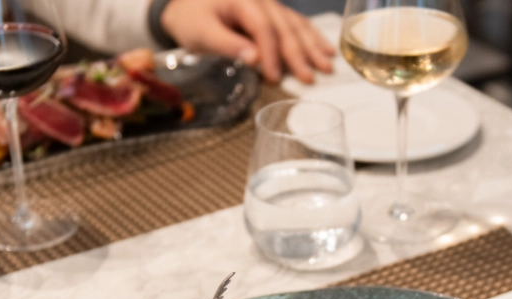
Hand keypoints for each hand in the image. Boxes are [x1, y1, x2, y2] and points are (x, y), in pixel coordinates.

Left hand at [160, 0, 334, 83]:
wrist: (185, 5)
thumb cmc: (191, 18)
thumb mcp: (201, 32)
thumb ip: (227, 45)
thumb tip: (254, 59)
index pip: (263, 28)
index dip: (271, 54)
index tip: (274, 78)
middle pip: (284, 26)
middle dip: (299, 53)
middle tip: (310, 77)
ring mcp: (268, 4)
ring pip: (295, 24)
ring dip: (312, 46)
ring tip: (327, 65)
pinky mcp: (271, 13)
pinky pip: (295, 23)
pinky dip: (311, 37)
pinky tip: (325, 49)